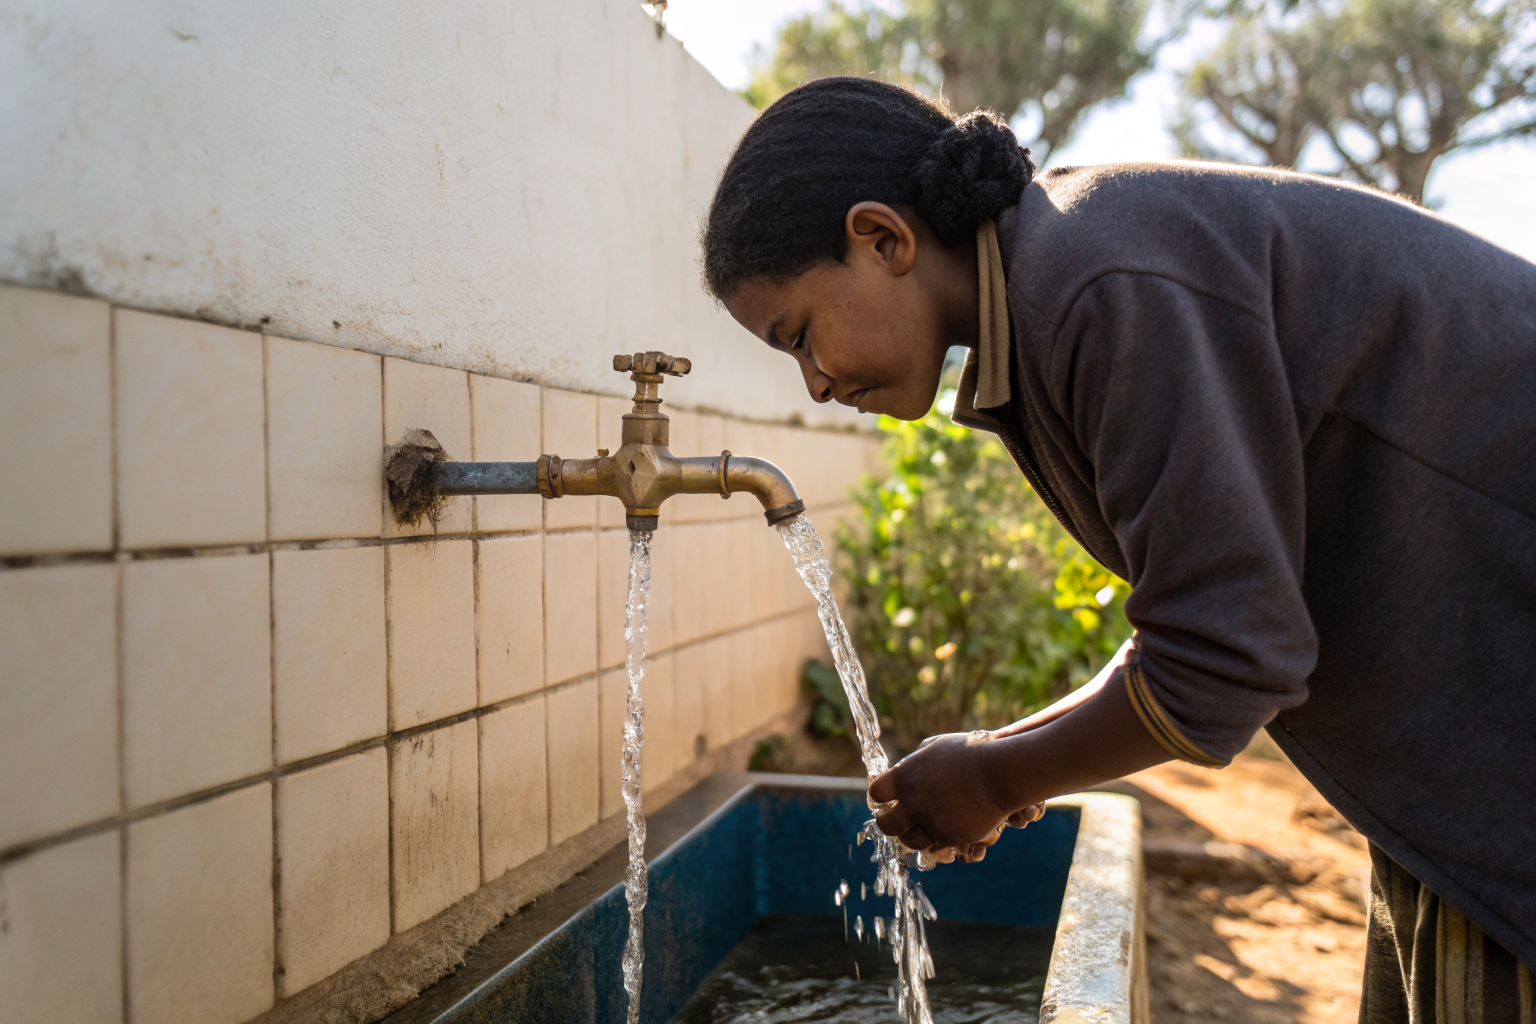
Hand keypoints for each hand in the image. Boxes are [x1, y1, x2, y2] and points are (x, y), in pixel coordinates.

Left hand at [867, 731, 1021, 852]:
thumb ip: (915, 762)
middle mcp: (913, 804)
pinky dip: (934, 837)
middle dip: (888, 821)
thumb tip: (902, 771)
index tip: (886, 796)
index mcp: (905, 777)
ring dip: (911, 833)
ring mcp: (931, 823)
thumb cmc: (970, 753)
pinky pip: (934, 844)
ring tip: (918, 824)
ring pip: (909, 840)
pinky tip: (940, 826)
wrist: (1001, 774)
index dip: (880, 796)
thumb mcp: (936, 747)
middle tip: (895, 817)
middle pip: (886, 825)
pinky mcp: (950, 838)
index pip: (876, 793)